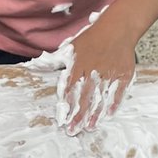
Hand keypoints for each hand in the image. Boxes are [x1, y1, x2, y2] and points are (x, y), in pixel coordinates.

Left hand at [58, 21, 134, 135]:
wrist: (118, 27)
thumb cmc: (93, 37)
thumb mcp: (71, 46)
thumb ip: (53, 60)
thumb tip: (34, 66)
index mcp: (79, 64)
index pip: (70, 88)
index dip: (66, 105)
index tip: (62, 119)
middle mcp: (93, 71)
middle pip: (84, 97)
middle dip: (78, 115)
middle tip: (73, 130)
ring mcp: (110, 73)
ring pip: (101, 97)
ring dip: (95, 113)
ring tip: (89, 127)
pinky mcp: (124, 74)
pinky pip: (119, 91)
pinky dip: (114, 103)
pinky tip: (109, 114)